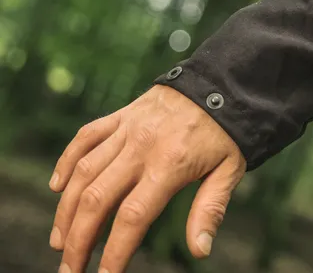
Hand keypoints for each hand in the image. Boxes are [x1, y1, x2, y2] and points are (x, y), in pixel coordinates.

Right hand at [48, 85, 246, 272]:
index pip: (133, 217)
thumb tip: (201, 250)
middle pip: (98, 199)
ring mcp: (127, 129)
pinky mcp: (121, 116)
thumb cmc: (227, 132)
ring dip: (66, 210)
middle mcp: (141, 146)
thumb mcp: (230, 170)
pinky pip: (85, 137)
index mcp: (170, 164)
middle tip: (69, 269)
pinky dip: (67, 161)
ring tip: (59, 241)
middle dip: (79, 240)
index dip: (115, 251)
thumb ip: (211, 209)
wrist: (221, 83)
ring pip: (84, 172)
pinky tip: (58, 187)